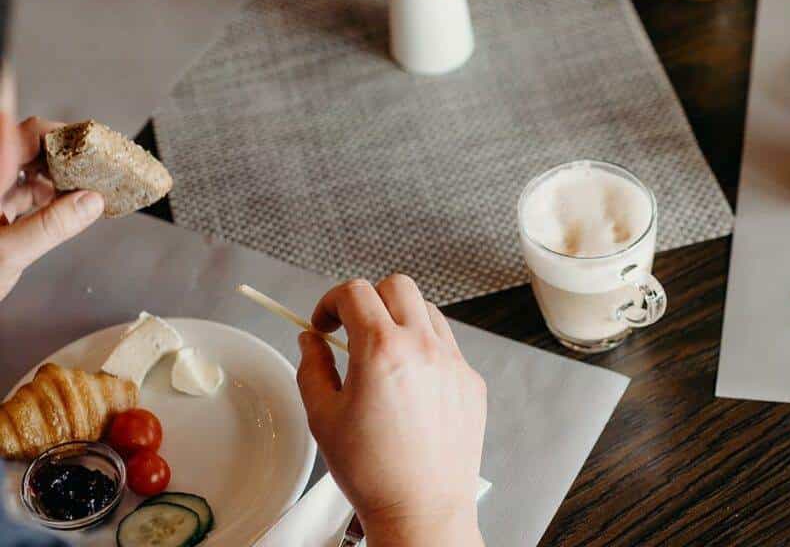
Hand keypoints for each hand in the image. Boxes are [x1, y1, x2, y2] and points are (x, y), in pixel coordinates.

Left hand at [0, 117, 104, 301]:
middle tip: (94, 165)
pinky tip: (66, 206)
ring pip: (28, 170)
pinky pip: (24, 192)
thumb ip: (49, 227)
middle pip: (30, 148)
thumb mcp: (5, 255)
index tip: (89, 142)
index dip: (59, 132)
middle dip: (64, 155)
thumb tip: (89, 202)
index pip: (27, 133)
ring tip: (86, 187)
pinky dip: (48, 195)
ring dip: (58, 176)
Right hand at [297, 275, 486, 546]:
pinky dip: (425, 348)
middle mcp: (423, 346)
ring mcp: (452, 360)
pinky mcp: (470, 379)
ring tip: (383, 354)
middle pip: (396, 286)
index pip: (356, 291)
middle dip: (369, 299)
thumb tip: (310, 340)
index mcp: (382, 349)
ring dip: (400, 319)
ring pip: (426, 310)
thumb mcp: (323, 418)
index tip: (325, 322)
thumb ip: (312, 368)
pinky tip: (410, 381)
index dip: (331, 301)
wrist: (423, 510)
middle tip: (353, 329)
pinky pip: (447, 344)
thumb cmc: (373, 472)